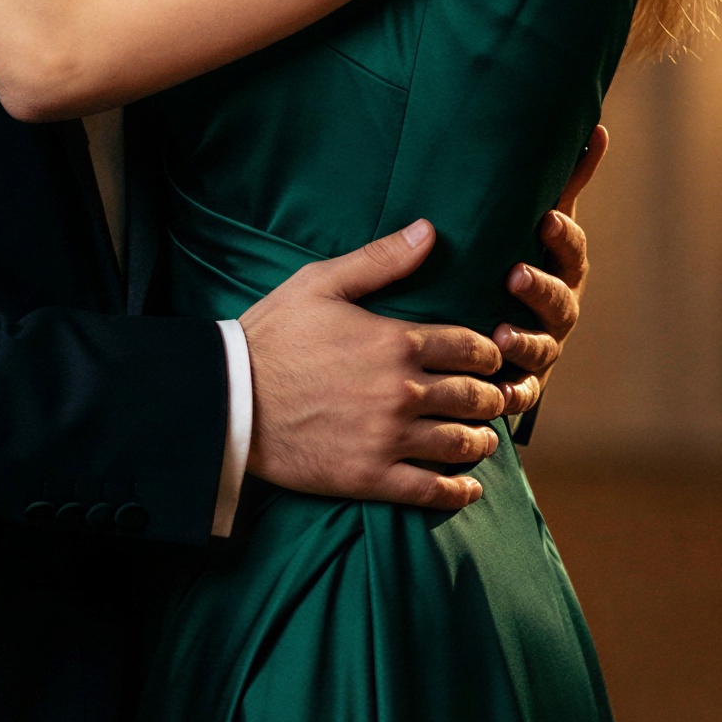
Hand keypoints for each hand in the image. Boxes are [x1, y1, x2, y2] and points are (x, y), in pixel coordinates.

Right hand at [240, 219, 507, 512]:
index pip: (473, 349)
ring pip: (463, 444)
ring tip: (483, 438)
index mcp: (397, 341)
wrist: (229, 400)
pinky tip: (467, 485)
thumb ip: (381, 259)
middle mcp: (403, 391)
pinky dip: (460, 490)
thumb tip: (429, 230)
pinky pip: (433, 491)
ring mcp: (389, 438)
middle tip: (492, 398)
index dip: (489, 353)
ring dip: (482, 441)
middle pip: (476, 397)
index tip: (488, 359)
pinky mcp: (372, 476)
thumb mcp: (320, 283)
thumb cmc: (273, 336)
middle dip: (492, 396)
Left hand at [491, 123, 604, 419]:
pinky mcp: (523, 385)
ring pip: (541, 349)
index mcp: (563, 270)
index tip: (546, 219)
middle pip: (558, 301)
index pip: (571, 250)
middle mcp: (559, 312)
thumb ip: (567, 184)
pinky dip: (511, 395)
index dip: (563, 237)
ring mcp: (544, 350)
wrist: (505, 331)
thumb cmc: (521, 264)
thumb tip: (599, 130)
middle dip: (539, 289)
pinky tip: (498, 395)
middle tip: (514, 276)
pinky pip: (521, 394)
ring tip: (500, 336)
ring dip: (524, 343)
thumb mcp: (540, 227)